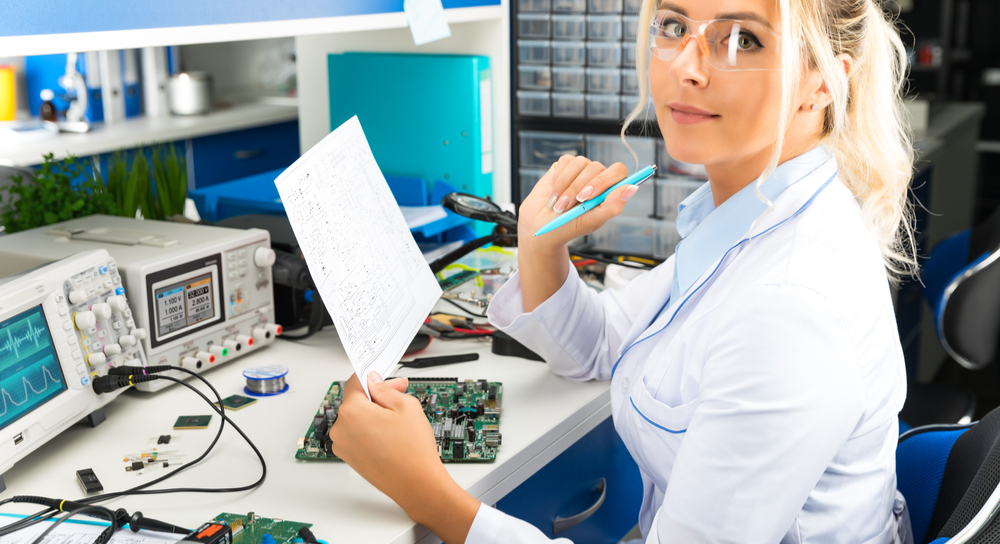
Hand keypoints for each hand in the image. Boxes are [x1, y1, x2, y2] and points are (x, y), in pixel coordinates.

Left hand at [329, 372, 479, 543]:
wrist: (417, 485)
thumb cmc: (413, 451)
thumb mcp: (406, 405)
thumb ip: (385, 388)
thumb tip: (374, 381)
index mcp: (351, 412)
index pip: (356, 382)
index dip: (374, 376)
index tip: (382, 376)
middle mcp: (341, 429)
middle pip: (356, 401)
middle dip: (377, 397)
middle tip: (400, 396)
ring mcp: (343, 446)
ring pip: (357, 418)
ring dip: (374, 414)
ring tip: (398, 421)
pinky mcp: (350, 458)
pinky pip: (357, 435)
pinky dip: (371, 431)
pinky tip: (391, 436)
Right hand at [518, 154, 635, 249]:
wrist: (539, 226)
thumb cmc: (567, 227)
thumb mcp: (589, 222)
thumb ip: (611, 207)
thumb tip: (632, 188)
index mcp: (609, 191)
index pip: (619, 172)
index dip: (604, 181)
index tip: (587, 197)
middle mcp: (598, 177)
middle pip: (597, 167)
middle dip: (578, 188)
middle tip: (566, 206)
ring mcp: (582, 170)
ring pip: (580, 163)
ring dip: (565, 186)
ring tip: (557, 205)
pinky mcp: (565, 165)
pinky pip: (565, 161)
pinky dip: (557, 179)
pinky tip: (553, 193)